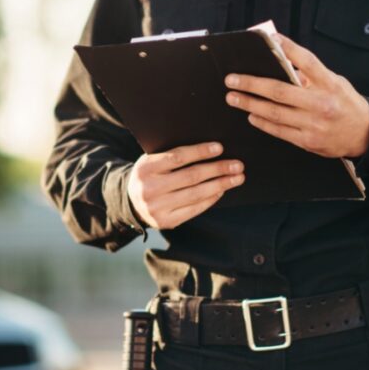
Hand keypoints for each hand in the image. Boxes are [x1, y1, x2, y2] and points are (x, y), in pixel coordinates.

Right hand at [127, 141, 244, 229]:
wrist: (130, 202)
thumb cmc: (149, 176)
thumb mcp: (152, 161)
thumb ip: (172, 156)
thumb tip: (210, 150)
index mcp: (145, 168)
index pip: (178, 157)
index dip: (200, 152)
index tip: (220, 148)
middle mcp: (150, 189)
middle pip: (191, 176)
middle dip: (218, 169)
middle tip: (237, 165)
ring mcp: (157, 208)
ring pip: (196, 194)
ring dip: (220, 185)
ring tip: (236, 178)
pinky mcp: (166, 221)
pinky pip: (194, 209)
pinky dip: (211, 199)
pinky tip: (221, 190)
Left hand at [224, 34, 368, 158]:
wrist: (365, 134)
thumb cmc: (346, 104)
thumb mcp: (335, 82)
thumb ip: (311, 75)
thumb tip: (281, 62)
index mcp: (329, 84)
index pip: (307, 61)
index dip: (288, 49)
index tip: (271, 39)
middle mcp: (321, 103)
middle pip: (279, 91)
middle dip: (252, 84)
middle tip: (232, 80)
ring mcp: (313, 124)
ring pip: (275, 113)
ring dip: (250, 104)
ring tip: (233, 97)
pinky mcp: (308, 141)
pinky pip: (279, 131)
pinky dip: (263, 123)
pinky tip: (251, 115)